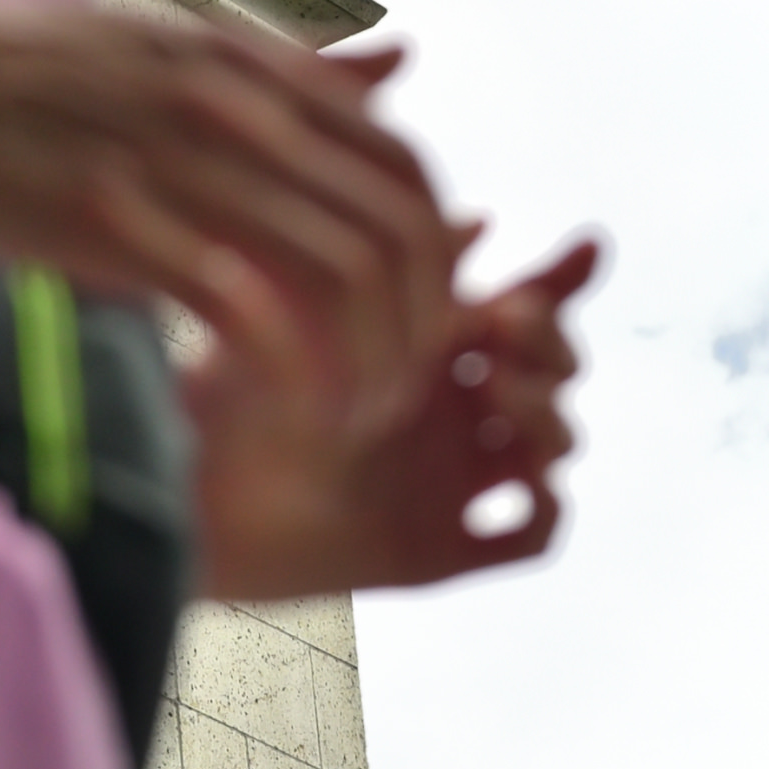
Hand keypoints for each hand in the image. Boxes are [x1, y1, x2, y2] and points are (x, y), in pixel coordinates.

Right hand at [0, 0, 471, 456]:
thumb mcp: (160, 44)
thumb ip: (282, 71)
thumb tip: (399, 62)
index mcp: (244, 64)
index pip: (404, 163)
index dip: (434, 263)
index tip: (402, 332)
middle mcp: (228, 102)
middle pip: (397, 228)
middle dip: (418, 333)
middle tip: (389, 399)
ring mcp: (169, 159)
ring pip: (343, 272)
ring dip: (366, 366)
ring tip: (342, 424)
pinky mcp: (105, 220)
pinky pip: (247, 306)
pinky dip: (287, 374)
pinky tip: (275, 418)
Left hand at [190, 234, 599, 601]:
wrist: (185, 493)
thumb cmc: (229, 395)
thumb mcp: (322, 316)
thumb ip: (398, 267)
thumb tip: (484, 218)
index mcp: (424, 354)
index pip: (525, 310)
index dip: (562, 281)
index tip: (583, 248)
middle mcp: (446, 417)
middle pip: (554, 374)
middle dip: (551, 344)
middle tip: (507, 323)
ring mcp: (446, 483)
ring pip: (552, 447)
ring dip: (549, 413)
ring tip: (500, 388)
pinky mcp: (437, 549)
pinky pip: (531, 537)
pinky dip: (547, 507)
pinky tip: (523, 477)